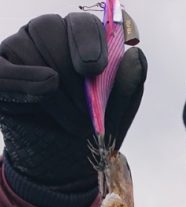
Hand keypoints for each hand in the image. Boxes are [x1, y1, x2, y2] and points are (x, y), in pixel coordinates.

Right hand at [0, 13, 146, 192]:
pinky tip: (44, 90)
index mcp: (79, 40)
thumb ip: (128, 87)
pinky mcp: (1, 74)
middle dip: (71, 75)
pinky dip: (22, 81)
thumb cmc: (90, 133)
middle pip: (50, 30)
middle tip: (85, 111)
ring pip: (28, 49)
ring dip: (54, 93)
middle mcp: (47, 38)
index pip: (81, 24)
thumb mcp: (115, 116)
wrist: (63, 167)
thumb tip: (136, 55)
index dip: (87, 41)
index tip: (94, 69)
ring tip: (72, 122)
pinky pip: (4, 71)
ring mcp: (20, 52)